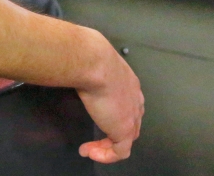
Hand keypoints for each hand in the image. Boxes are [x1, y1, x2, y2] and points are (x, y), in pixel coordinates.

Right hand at [75, 35, 143, 162]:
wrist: (94, 63)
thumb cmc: (91, 59)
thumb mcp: (95, 64)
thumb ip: (92, 71)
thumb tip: (78, 68)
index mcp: (130, 84)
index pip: (130, 106)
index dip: (116, 115)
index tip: (98, 118)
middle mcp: (135, 101)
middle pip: (131, 125)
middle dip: (113, 133)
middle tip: (96, 139)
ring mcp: (132, 117)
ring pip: (125, 140)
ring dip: (106, 146)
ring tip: (90, 150)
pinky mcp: (124, 131)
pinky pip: (119, 152)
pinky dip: (104, 155)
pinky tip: (89, 152)